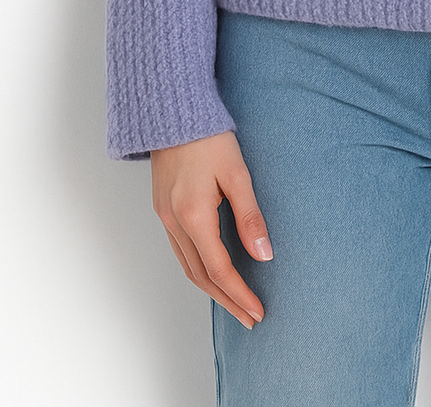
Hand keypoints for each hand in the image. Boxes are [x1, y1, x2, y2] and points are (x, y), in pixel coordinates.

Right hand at [151, 130, 271, 329]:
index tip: (258, 311)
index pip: (219, 269)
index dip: (240, 294)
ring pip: (188, 267)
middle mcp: (174, 222)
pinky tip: (213, 273)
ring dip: (212, 289)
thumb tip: (265, 254)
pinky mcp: (164, 209)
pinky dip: (198, 270)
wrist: (173, 111)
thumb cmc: (208, 137)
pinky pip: (180, 251)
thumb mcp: (237, 173)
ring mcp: (165, 217)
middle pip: (201, 276)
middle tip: (250, 318)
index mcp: (193, 215)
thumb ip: (250, 216)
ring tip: (235, 303)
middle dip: (227, 301)